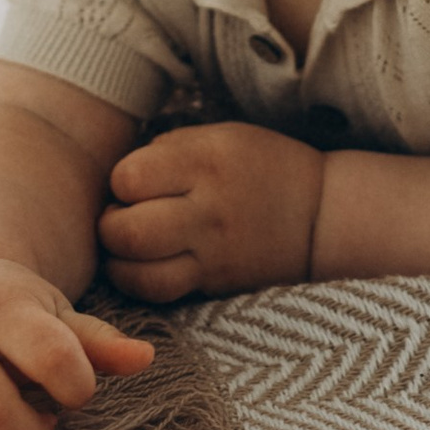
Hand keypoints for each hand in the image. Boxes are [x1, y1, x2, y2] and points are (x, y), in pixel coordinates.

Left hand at [98, 121, 327, 301]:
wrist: (319, 215)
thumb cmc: (260, 166)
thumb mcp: (219, 137)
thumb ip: (166, 152)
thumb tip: (119, 181)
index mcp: (206, 162)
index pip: (129, 178)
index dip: (121, 182)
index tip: (136, 183)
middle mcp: (208, 210)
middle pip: (127, 231)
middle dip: (110, 225)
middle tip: (122, 218)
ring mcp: (212, 254)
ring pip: (138, 273)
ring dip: (119, 260)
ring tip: (128, 246)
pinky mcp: (214, 284)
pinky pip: (160, 292)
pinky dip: (139, 282)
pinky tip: (142, 266)